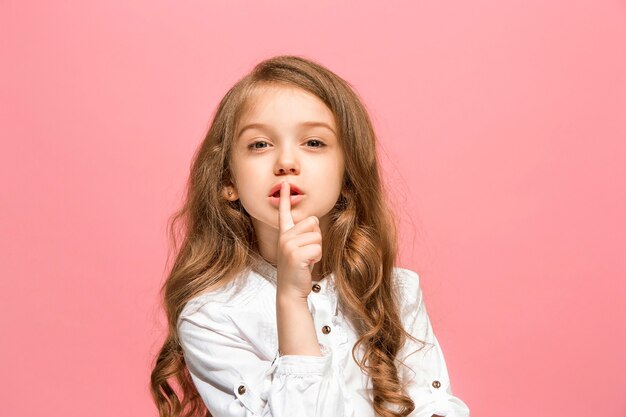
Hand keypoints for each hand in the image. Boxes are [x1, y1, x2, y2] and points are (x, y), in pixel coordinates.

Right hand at [276, 180, 321, 299]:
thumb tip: (313, 222)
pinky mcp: (295, 255)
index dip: (285, 197)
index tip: (286, 184)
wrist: (290, 291)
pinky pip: (317, 248)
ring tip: (306, 260)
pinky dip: (317, 258)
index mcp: (284, 234)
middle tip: (307, 252)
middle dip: (316, 237)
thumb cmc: (298, 270)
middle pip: (312, 222)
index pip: (284, 212)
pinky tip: (307, 265)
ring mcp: (288, 246)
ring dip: (317, 250)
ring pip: (317, 236)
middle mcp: (284, 237)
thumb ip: (303, 235)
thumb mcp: (298, 249)